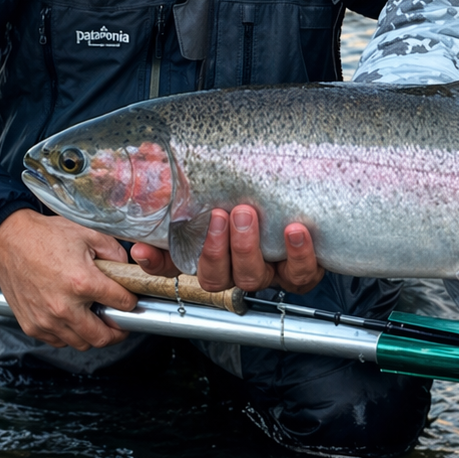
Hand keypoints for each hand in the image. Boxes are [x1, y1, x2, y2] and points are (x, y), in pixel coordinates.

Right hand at [0, 208, 136, 350]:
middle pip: (103, 337)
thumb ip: (114, 254)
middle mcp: (64, 307)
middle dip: (117, 331)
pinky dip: (69, 334)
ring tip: (94, 318)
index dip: (131, 302)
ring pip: (81, 344)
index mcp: (82, 282)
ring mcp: (46, 320)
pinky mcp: (32, 326)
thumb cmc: (46, 236)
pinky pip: (59, 341)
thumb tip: (128, 270)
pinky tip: (72, 318)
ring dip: (92, 334)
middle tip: (120, 322)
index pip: (122, 304)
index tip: (130, 301)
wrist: (8, 241)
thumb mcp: (88, 234)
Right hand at [130, 205, 323, 294]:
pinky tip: (295, 231)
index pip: (175, 266)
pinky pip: (300, 274)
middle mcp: (237, 268)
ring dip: (247, 248)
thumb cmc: (259, 194)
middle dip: (214, 248)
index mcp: (212, 254)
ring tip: (247, 215)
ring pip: (252, 278)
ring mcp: (269, 272)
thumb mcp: (222, 189)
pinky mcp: (301, 271)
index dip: (158, 263)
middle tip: (219, 215)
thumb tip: (144, 180)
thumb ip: (188, 192)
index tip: (144, 250)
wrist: (314, 197)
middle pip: (216, 277)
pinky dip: (298, 255)